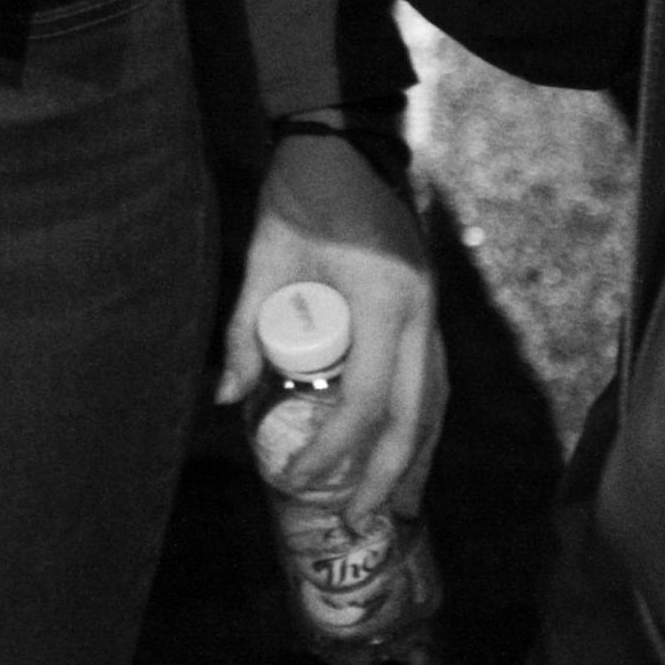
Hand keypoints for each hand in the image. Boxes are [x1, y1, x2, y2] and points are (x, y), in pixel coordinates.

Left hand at [217, 129, 444, 528]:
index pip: (367, 398)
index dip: (334, 447)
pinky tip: (405, 451)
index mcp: (383, 299)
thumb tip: (228, 399)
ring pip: (436, 402)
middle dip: (391, 474)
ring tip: (397, 506)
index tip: (298, 476)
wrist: (345, 143)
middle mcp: (421, 312)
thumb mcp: (263, 258)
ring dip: (417, 457)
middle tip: (358, 521)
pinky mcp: (428, 308)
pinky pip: (432, 380)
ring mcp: (432, 310)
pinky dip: (420, 422)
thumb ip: (246, 328)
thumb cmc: (300, 195)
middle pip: (417, 414)